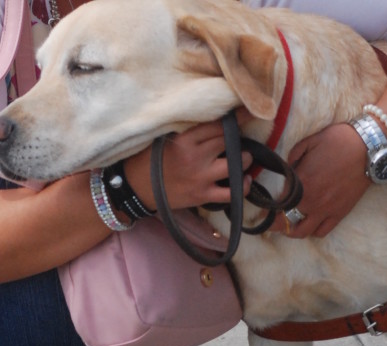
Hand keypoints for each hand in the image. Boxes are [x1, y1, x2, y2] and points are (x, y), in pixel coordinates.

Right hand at [124, 118, 253, 210]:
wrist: (136, 188)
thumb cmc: (150, 159)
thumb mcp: (165, 137)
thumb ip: (189, 128)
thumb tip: (217, 117)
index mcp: (185, 139)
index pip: (218, 124)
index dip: (237, 117)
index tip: (250, 110)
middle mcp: (195, 157)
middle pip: (229, 140)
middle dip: (237, 137)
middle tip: (238, 136)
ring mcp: (201, 177)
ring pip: (237, 163)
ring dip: (245, 158)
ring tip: (243, 156)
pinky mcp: (203, 195)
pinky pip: (233, 192)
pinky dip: (243, 185)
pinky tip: (244, 179)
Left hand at [268, 123, 369, 237]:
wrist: (369, 147)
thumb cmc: (338, 141)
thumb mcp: (308, 142)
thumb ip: (291, 157)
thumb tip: (284, 168)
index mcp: (300, 183)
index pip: (276, 204)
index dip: (266, 208)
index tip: (262, 207)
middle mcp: (311, 201)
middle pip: (285, 223)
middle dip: (275, 224)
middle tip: (271, 221)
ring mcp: (326, 210)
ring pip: (302, 232)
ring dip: (291, 231)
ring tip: (288, 225)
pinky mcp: (340, 213)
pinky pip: (322, 231)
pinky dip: (313, 231)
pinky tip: (309, 223)